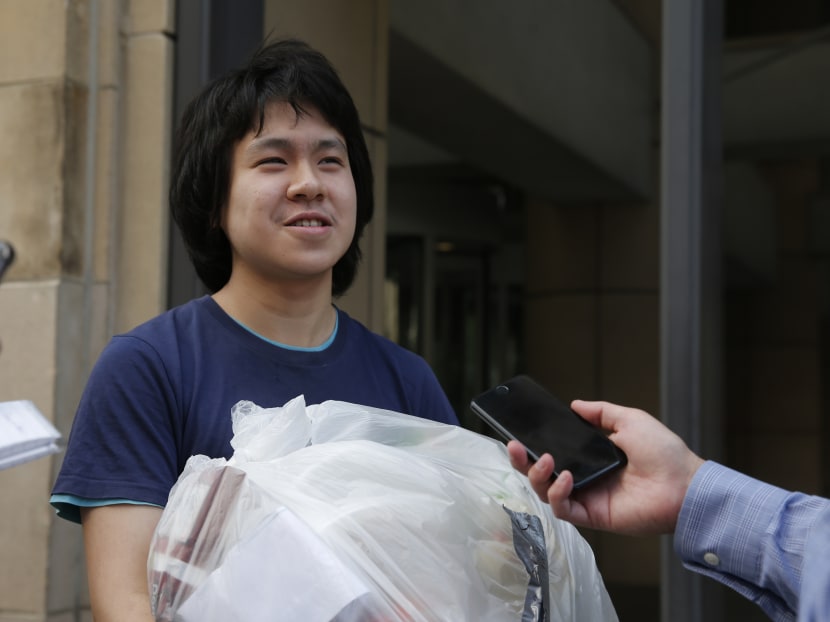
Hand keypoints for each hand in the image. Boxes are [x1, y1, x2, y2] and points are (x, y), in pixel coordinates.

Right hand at [508, 400, 703, 535]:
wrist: (684, 483)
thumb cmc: (664, 453)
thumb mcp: (630, 420)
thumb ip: (601, 413)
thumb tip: (576, 405)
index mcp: (592, 458)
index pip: (554, 452)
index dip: (534, 445)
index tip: (520, 433)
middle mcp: (586, 478)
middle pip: (541, 474)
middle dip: (522, 462)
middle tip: (514, 446)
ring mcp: (587, 498)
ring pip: (546, 492)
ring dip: (538, 475)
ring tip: (545, 460)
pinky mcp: (593, 516)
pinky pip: (564, 509)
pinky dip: (558, 493)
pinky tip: (565, 477)